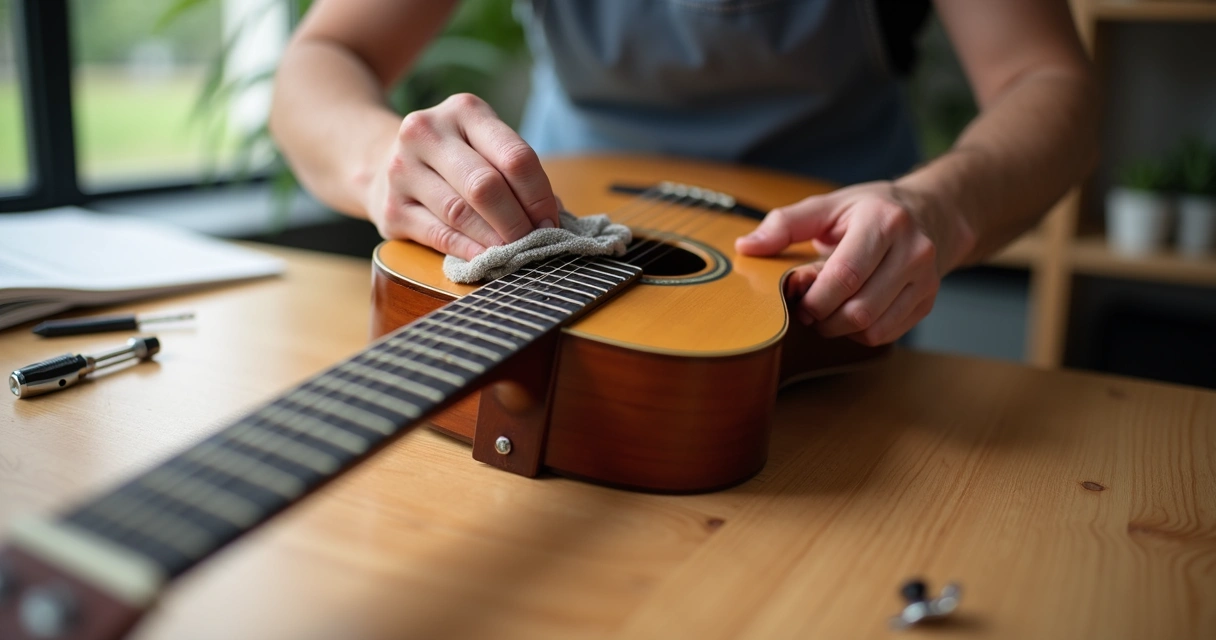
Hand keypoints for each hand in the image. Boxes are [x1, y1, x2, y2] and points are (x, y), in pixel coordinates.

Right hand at [363, 93, 559, 259]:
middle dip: (517, 222)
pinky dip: (468, 251)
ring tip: (514, 253)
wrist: (382, 160)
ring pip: (461, 213)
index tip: (551, 223)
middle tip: (534, 243)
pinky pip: (439, 235)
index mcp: (464, 111)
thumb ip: (516, 173)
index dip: (539, 196)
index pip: (515, 157)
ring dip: (495, 240)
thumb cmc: (453, 158)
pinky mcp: (390, 207)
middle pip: (486, 186)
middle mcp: (427, 132)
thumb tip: (553, 217)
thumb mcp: (483, 145)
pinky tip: (486, 259)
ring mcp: (402, 169)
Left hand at [734, 182, 946, 345]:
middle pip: (858, 308)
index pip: (845, 275)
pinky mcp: (927, 301)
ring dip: (839, 329)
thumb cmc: (872, 209)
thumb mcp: (829, 205)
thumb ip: (785, 224)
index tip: (797, 297)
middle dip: (822, 318)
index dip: (814, 297)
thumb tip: (746, 246)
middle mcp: (913, 251)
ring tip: (826, 312)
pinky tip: (850, 313)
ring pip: (873, 327)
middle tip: (807, 309)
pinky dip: (859, 332)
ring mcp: (925, 279)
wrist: (933, 212)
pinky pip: (885, 334)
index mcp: (884, 221)